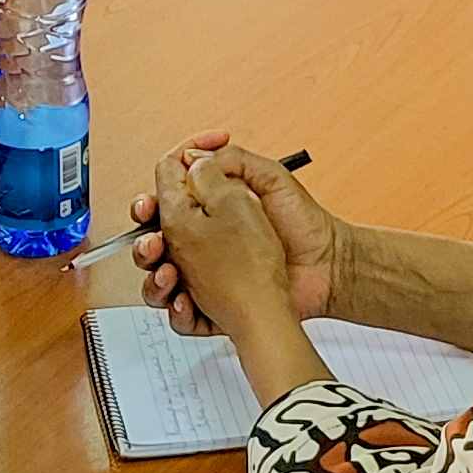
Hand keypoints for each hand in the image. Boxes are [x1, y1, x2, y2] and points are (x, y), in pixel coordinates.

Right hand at [138, 138, 337, 340]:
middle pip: (156, 242)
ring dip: (154, 275)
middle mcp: (205, 244)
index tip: (158, 193)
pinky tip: (185, 302)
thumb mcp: (271, 178)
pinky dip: (178, 311)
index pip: (171, 202)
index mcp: (213, 211)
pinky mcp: (215, 308)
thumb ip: (234, 162)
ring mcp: (207, 278)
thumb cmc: (304, 224)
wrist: (327, 265)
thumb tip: (194, 157)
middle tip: (154, 239)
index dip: (158, 195)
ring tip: (168, 272)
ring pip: (161, 280)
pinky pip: (183, 315)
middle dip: (145, 238)